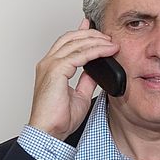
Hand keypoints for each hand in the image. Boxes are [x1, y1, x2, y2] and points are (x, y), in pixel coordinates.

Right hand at [27, 18, 119, 139]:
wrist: (49, 132)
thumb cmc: (59, 118)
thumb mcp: (80, 95)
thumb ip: (86, 80)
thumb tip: (96, 71)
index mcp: (51, 68)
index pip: (66, 43)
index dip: (80, 33)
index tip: (93, 27)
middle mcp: (48, 63)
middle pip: (70, 38)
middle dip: (91, 34)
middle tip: (108, 35)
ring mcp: (50, 66)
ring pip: (75, 43)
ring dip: (96, 40)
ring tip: (111, 42)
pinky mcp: (55, 71)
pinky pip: (79, 55)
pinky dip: (95, 51)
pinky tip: (107, 50)